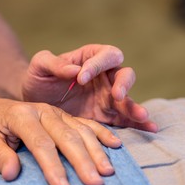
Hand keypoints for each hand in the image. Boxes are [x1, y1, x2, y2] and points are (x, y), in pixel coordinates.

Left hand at [0, 97, 121, 184]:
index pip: (41, 143)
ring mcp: (56, 112)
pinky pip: (86, 123)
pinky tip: (115, 144)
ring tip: (107, 171)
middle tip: (95, 183)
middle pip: (66, 137)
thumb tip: (12, 174)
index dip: (53, 167)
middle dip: (82, 161)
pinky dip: (101, 133)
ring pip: (81, 130)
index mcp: (22, 115)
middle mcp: (43, 111)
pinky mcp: (65, 115)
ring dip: (96, 151)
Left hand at [22, 44, 157, 131]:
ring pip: (127, 99)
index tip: (80, 79)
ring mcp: (106, 98)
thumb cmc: (38, 80)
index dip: (97, 65)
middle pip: (124, 74)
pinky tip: (149, 129)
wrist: (35, 104)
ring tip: (141, 116)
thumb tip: (76, 71)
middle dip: (123, 84)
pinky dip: (136, 124)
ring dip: (133, 107)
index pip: (104, 55)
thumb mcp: (40, 66)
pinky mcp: (104, 116)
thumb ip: (53, 63)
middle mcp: (103, 77)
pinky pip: (123, 119)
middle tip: (116, 95)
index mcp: (89, 58)